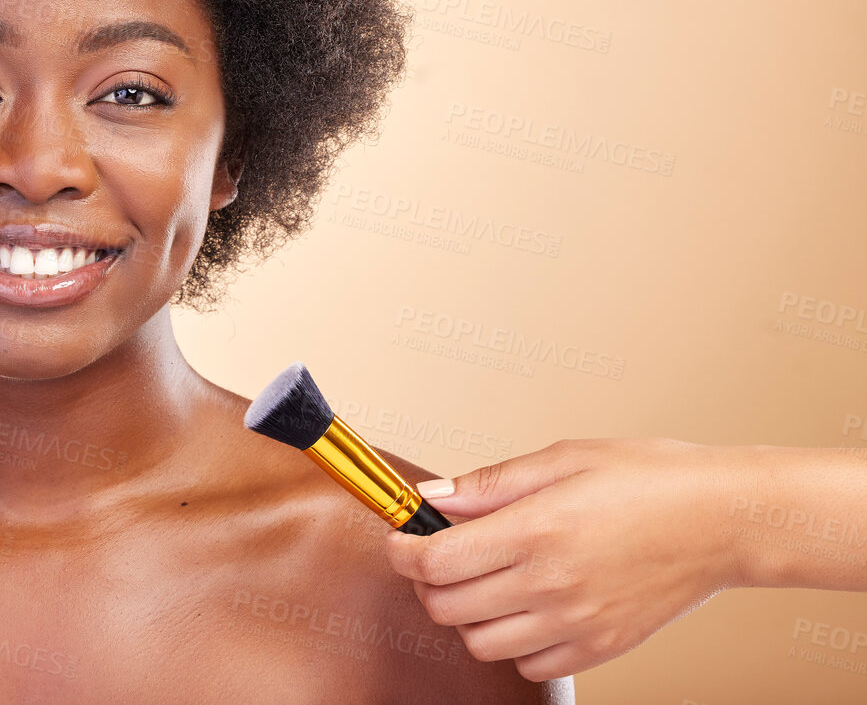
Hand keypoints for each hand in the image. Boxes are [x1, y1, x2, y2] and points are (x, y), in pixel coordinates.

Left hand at [382, 438, 742, 680]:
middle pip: (447, 607)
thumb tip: (431, 497)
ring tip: (485, 581)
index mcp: (535, 531)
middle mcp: (550, 584)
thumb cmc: (648, 479)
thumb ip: (488, 484)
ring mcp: (576, 623)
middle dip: (428, 582)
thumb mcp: (562, 459)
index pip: (435, 561)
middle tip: (440, 557)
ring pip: (480, 643)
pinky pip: (528, 665)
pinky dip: (514, 643)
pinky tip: (526, 608)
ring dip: (468, 615)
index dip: (402, 552)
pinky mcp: (601, 649)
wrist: (723, 521)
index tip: (400, 541)